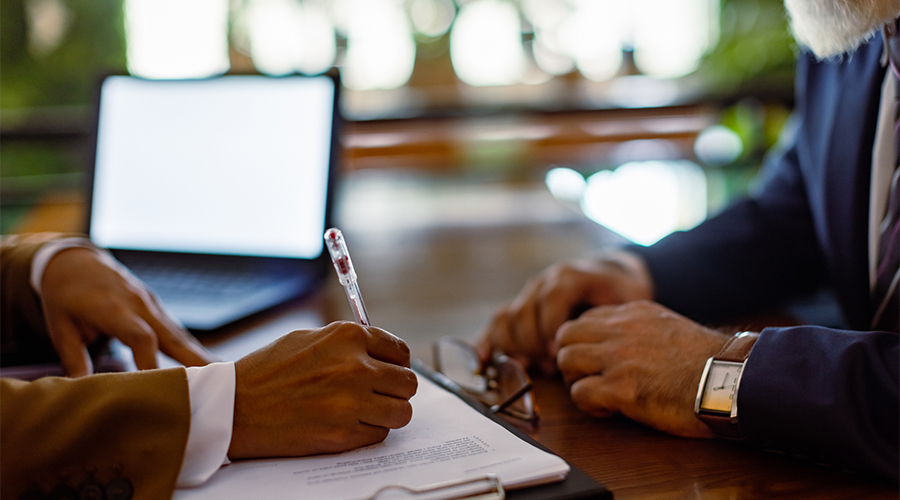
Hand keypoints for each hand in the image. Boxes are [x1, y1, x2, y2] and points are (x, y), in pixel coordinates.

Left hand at [40, 247, 215, 376]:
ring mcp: (151, 304)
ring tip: (223, 375)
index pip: (140, 337)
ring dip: (200, 354)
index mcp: (113, 308)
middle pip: (172, 335)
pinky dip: (192, 347)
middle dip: (194, 359)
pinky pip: (176, 330)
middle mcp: (139, 304)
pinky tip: (207, 363)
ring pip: (180, 333)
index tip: (161, 387)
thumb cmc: (64, 296)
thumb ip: (74, 359)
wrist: (75, 261)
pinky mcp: (156, 308)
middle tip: (217, 379)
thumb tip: (82, 393)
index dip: (151, 362)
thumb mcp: (60, 327)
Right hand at [229, 321, 417, 458]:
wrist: (235, 406)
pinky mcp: (343, 434)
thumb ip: (347, 342)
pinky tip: (348, 424)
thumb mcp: (309, 338)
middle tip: (380, 394)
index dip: (397, 363)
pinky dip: (369, 432)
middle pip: (407, 383)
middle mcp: (355, 367)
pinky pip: (379, 435)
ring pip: (401, 412)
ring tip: (368, 411)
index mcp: (349, 337)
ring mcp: (351, 403)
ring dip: (388, 413)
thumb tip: (378, 350)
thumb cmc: (266, 371)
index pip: (400, 351)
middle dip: (396, 390)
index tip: (390, 370)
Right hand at [475, 251, 653, 371]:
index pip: (551, 299)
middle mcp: (542, 282)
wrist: (612, 276)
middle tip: (549, 367)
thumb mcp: (627, 301)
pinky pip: (497, 323)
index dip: (551, 328)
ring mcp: (528, 295)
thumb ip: (612, 319)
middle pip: (523, 312)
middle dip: (532, 344)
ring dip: (513, 347)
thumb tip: (596, 347)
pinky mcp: (520, 308)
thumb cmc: (622, 295)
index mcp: (569, 277)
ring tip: (529, 366)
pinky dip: (486, 342)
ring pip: (505, 318)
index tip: (559, 354)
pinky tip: (480, 362)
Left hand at [556, 301, 728, 437]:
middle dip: (572, 359)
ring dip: (576, 381)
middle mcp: (621, 330)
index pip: (584, 319)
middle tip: (590, 378)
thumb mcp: (669, 326)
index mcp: (633, 313)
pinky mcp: (621, 388)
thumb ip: (640, 327)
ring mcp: (619, 358)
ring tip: (600, 393)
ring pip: (566, 361)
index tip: (596, 360)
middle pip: (566, 336)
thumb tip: (621, 338)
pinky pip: (580, 393)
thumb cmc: (709, 362)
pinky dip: (589, 405)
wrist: (732, 380)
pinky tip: (611, 410)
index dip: (584, 342)